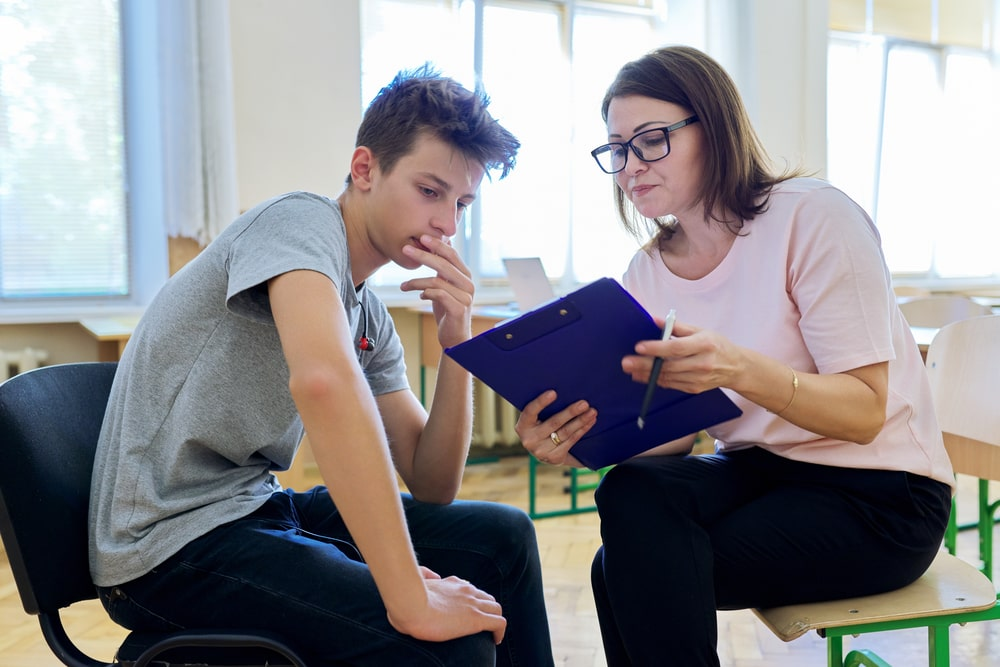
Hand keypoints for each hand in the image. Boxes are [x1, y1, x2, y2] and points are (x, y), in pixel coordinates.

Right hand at [386, 566, 506, 644]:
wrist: (410, 605)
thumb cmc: (406, 598)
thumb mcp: (415, 581)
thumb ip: (425, 574)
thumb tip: (434, 575)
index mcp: (451, 583)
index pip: (469, 588)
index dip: (471, 600)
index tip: (468, 611)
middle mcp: (465, 591)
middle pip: (486, 597)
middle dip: (487, 609)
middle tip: (482, 624)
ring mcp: (472, 604)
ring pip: (496, 608)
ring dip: (495, 619)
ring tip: (491, 634)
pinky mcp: (476, 620)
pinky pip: (499, 623)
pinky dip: (500, 631)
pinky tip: (496, 640)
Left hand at [400, 234, 474, 348]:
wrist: (454, 337)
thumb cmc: (447, 310)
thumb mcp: (445, 286)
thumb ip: (443, 268)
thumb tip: (439, 245)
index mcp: (465, 275)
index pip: (452, 254)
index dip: (437, 244)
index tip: (421, 237)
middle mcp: (468, 284)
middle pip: (444, 264)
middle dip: (423, 255)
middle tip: (405, 249)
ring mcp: (465, 297)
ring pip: (436, 281)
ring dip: (416, 282)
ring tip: (404, 285)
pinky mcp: (458, 309)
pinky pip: (438, 294)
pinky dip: (425, 293)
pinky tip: (421, 296)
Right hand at [515, 390, 596, 465]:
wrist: (544, 451)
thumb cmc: (541, 426)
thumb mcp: (536, 419)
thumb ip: (543, 409)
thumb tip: (561, 389)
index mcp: (522, 426)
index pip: (530, 412)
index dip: (541, 402)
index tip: (553, 392)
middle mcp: (529, 440)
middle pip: (553, 423)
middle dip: (570, 412)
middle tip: (584, 403)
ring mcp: (541, 451)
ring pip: (565, 433)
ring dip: (581, 421)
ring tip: (592, 412)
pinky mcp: (554, 458)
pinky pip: (571, 441)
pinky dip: (582, 430)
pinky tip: (590, 422)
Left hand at [621, 320, 742, 393]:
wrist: (736, 367)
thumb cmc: (716, 345)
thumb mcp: (701, 330)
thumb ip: (676, 326)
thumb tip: (654, 320)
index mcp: (704, 345)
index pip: (676, 347)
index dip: (656, 348)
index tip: (639, 346)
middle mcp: (702, 363)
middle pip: (668, 365)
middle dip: (645, 364)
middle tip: (627, 362)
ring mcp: (698, 378)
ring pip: (668, 377)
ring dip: (646, 374)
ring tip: (631, 369)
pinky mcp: (694, 388)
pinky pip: (671, 384)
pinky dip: (656, 381)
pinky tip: (643, 376)